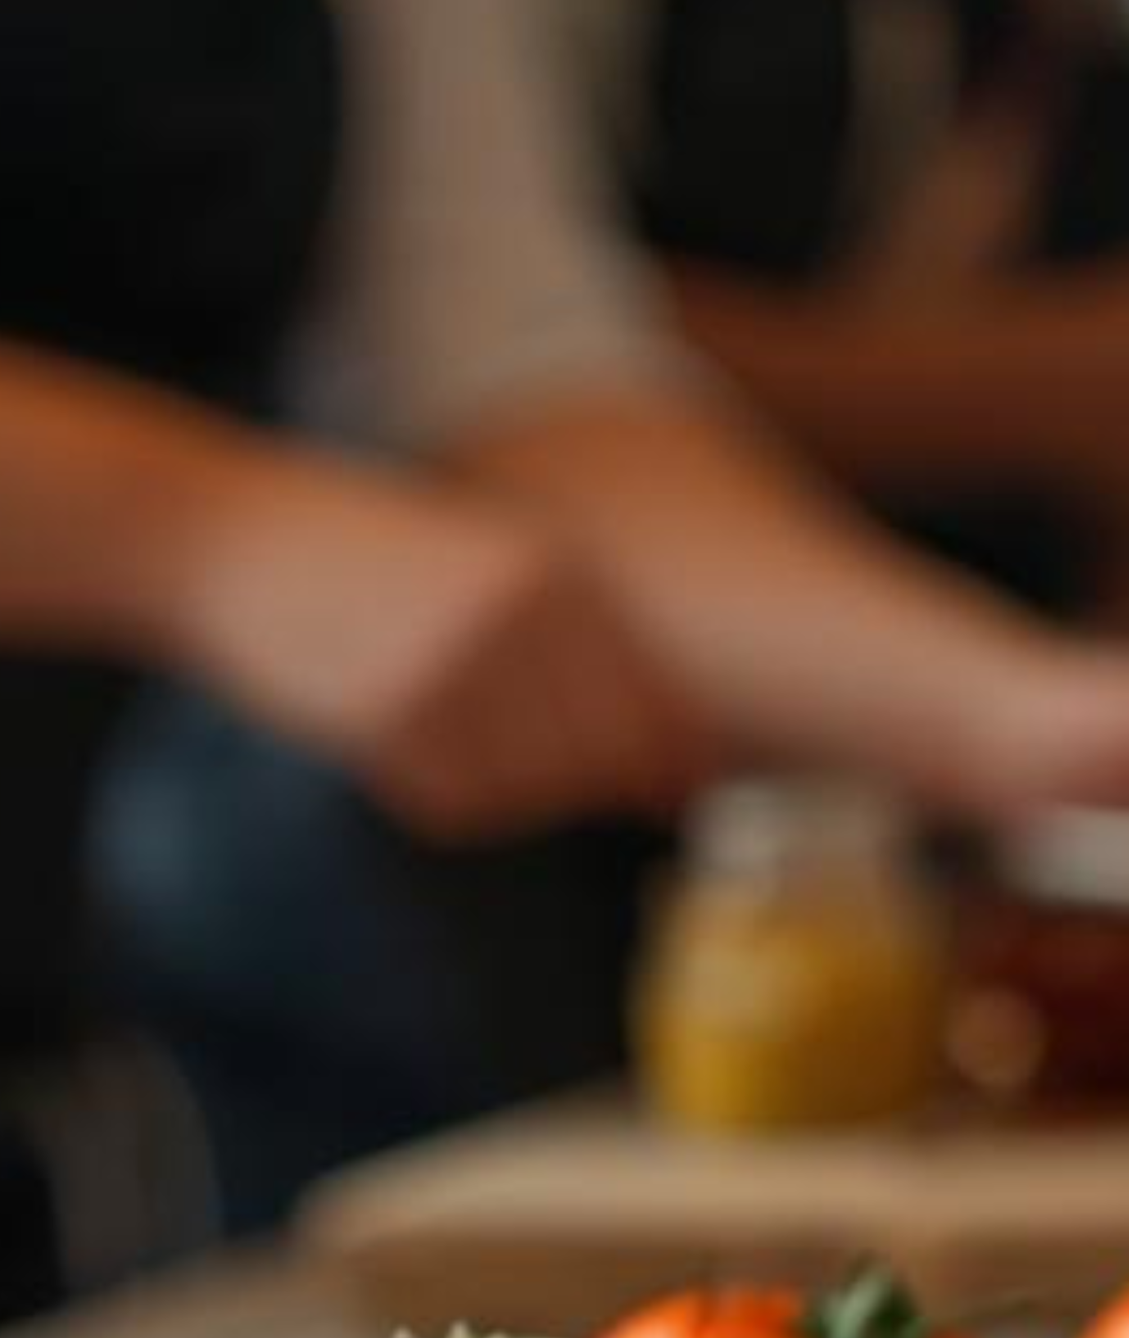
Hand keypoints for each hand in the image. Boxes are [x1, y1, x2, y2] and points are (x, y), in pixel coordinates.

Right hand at [168, 453, 706, 839]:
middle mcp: (524, 621)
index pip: (660, 706)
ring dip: (498, 784)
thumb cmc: (382, 567)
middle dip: (578, 783)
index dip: (678, 765)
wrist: (231, 534)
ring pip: (529, 791)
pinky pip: (455, 803)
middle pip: (600, 762)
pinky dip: (434, 790)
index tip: (677, 796)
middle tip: (499, 738)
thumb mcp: (501, 575)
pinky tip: (389, 727)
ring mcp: (459, 667)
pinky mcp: (391, 714)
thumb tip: (689, 780)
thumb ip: (598, 663)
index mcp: (562, 579)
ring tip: (435, 714)